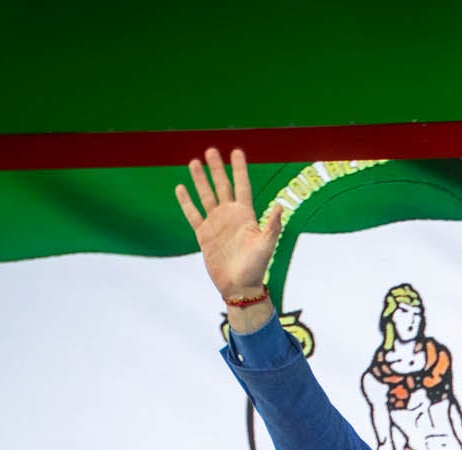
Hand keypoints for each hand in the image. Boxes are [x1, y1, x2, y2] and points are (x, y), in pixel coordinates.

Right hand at [174, 147, 284, 304]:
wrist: (239, 287)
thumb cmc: (256, 268)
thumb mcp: (266, 246)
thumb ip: (273, 226)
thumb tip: (280, 206)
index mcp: (246, 215)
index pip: (242, 186)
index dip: (239, 169)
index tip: (237, 151)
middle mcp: (230, 216)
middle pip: (222, 186)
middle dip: (217, 168)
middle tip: (211, 150)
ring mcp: (216, 224)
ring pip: (206, 196)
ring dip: (200, 180)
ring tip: (194, 161)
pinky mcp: (203, 235)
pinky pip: (193, 214)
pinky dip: (186, 202)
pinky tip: (181, 188)